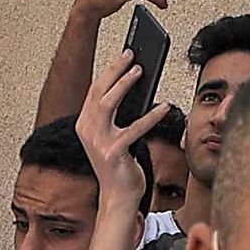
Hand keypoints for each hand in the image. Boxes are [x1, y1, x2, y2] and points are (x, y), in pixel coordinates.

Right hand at [72, 50, 173, 204]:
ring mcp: (98, 143)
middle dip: (115, 70)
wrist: (118, 196)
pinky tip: (164, 106)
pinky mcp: (114, 154)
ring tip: (140, 71)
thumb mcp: (115, 136)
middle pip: (98, 92)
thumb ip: (118, 116)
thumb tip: (137, 88)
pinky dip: (151, 116)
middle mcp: (87, 132)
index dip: (110, 70)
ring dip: (124, 85)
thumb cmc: (120, 166)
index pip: (95, 90)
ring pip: (107, 104)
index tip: (126, 54)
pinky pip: (134, 129)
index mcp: (85, 125)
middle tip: (133, 55)